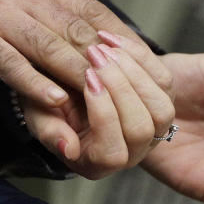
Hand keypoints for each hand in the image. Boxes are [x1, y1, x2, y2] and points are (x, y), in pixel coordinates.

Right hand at [0, 0, 171, 108]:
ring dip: (81, 75)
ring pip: (52, 48)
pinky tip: (53, 100)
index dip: (125, 39)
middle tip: (143, 93)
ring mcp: (3, 18)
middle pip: (81, 33)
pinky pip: (9, 62)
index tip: (150, 64)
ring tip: (109, 101)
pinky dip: (32, 81)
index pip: (94, 12)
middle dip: (115, 65)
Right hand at [24, 42, 175, 177]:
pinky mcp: (162, 101)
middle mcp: (132, 152)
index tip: (86, 78)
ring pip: (160, 109)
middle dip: (119, 89)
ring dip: (134, 73)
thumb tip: (67, 148)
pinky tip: (113, 40)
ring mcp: (153, 130)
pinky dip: (140, 57)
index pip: (112, 152)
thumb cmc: (49, 104)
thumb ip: (50, 132)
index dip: (102, 115)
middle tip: (95, 55)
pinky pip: (164, 82)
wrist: (64, 82)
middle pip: (140, 129)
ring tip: (105, 48)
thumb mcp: (39, 116)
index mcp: (99, 164)